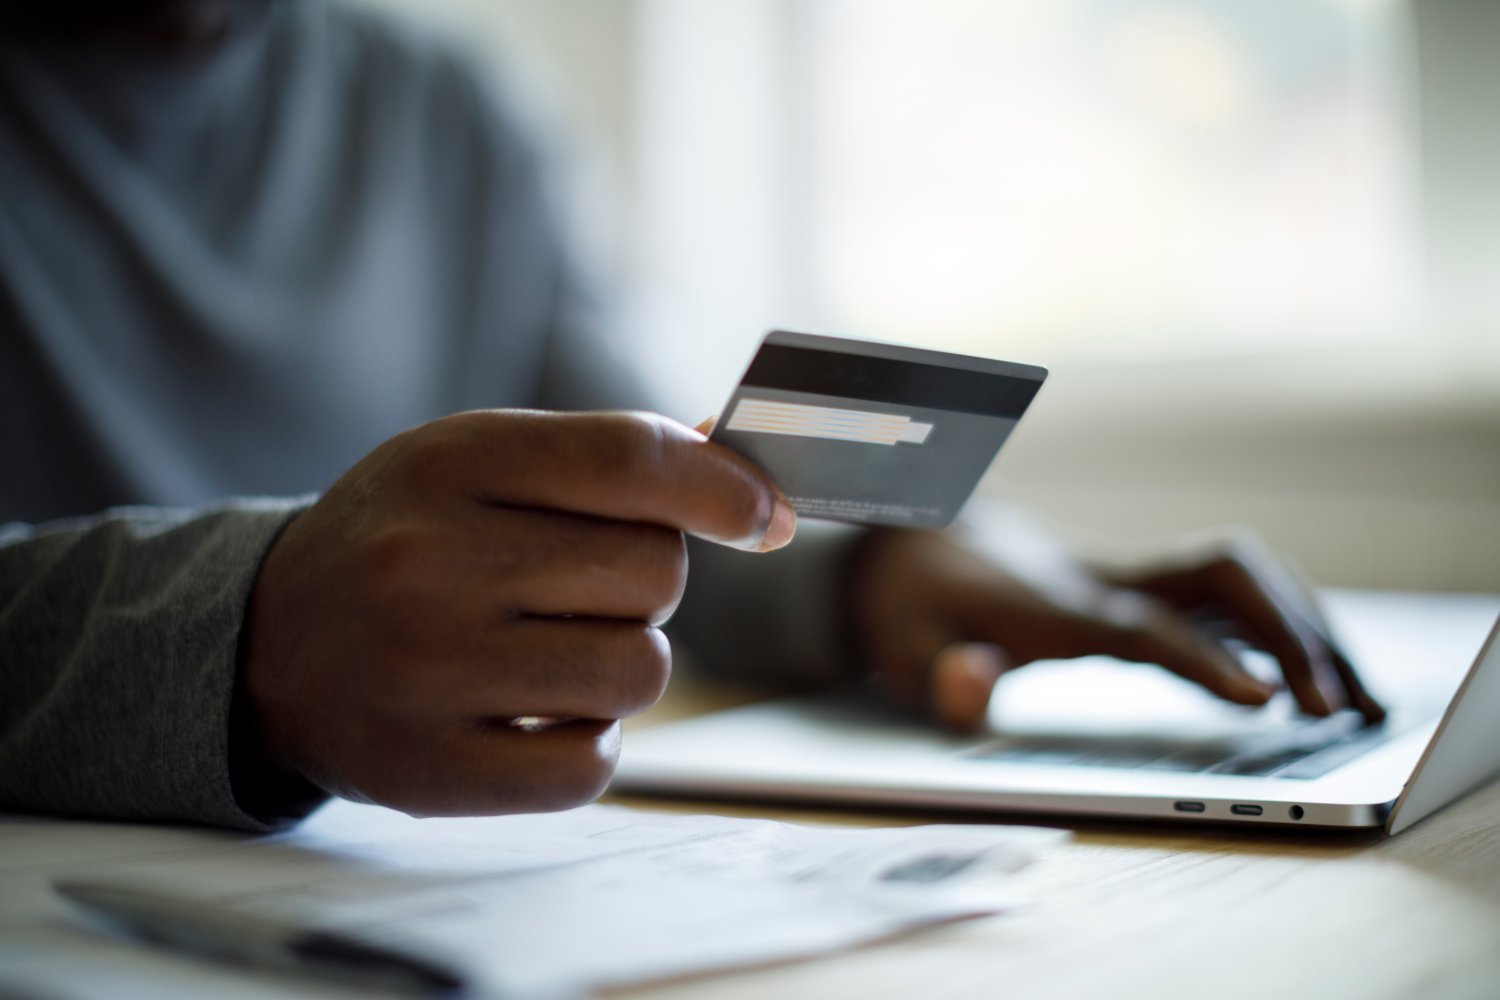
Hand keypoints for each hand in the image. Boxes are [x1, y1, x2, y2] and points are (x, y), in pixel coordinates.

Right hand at [244, 410, 795, 815]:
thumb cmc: (408, 539)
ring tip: (552, 649)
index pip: (630, 461)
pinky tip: (536, 714)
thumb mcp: (480, 463)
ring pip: (639, 671)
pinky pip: (591, 767)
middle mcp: (430, 562)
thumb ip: (608, 462)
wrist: (268, 642)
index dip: (725, 488)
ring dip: (623, 662)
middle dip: (646, 581)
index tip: (764, 514)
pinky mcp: (427, 772)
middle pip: (656, 572)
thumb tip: (751, 488)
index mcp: (450, 462)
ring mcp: (425, 672)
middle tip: (577, 587)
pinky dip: (588, 742)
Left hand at [849, 517, 1383, 732]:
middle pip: (1216, 575)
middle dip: (1286, 631)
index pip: (1139, 624)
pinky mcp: (1142, 584)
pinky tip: (1322, 675)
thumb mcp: (900, 650)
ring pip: (1238, 574)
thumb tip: (975, 682)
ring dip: (1304, 625)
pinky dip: (1285, 626)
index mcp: (1048, 604)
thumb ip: (938, 676)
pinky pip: (1229, 593)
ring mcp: (1128, 574)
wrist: (916, 539)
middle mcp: (1102, 579)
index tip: (1265, 698)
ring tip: (1361, 701)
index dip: (1202, 657)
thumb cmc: (911, 605)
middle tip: (1334, 709)